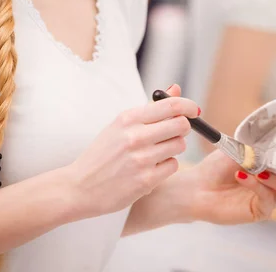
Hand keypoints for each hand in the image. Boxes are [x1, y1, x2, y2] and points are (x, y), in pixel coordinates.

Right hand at [65, 96, 198, 219]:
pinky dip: (166, 166)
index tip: (195, 111)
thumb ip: (151, 107)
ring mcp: (141, 159)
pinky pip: (172, 166)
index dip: (189, 106)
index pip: (170, 105)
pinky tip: (151, 167)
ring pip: (179, 145)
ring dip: (173, 148)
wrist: (80, 186)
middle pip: (181, 125)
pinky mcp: (146, 180)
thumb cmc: (103, 153)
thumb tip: (175, 88)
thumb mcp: (121, 124)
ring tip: (157, 152)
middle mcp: (135, 136)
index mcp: (128, 118)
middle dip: (183, 128)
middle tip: (174, 132)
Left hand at [167, 85, 275, 224]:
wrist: (198, 186)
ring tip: (260, 171)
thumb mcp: (239, 148)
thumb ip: (256, 144)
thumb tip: (269, 136)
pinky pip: (268, 199)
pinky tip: (242, 175)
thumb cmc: (218, 166)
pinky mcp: (260, 210)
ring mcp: (273, 197)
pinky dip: (256, 186)